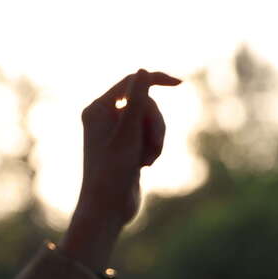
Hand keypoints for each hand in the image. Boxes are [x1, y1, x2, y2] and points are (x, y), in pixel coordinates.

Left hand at [79, 69, 180, 223]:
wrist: (107, 207)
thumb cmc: (112, 170)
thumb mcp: (128, 133)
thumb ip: (136, 101)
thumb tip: (142, 71)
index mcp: (97, 108)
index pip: (130, 83)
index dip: (155, 80)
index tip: (180, 83)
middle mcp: (104, 117)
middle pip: (145, 104)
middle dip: (154, 123)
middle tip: (152, 145)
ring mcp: (116, 131)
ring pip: (150, 121)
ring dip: (155, 139)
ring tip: (147, 161)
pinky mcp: (126, 145)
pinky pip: (149, 136)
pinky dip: (153, 149)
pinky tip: (145, 166)